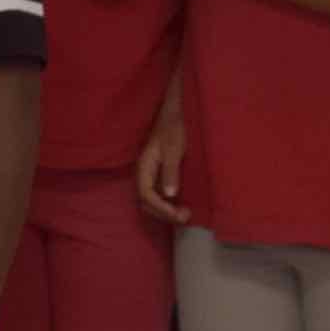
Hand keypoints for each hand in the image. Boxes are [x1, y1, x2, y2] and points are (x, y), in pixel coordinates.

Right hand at [135, 110, 191, 227]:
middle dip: (164, 213)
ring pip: (152, 201)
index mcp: (144, 167)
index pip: (146, 195)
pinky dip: (169, 205)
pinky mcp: (160, 175)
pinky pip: (159, 195)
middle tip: (185, 216)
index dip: (161, 208)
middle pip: (147, 202)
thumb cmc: (173, 128)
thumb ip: (170, 171)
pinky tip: (182, 205)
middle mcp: (145, 174)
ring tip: (185, 214)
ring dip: (166, 211)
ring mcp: (151, 175)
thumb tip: (170, 195)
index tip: (178, 214)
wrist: (174, 113)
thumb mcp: (173, 149)